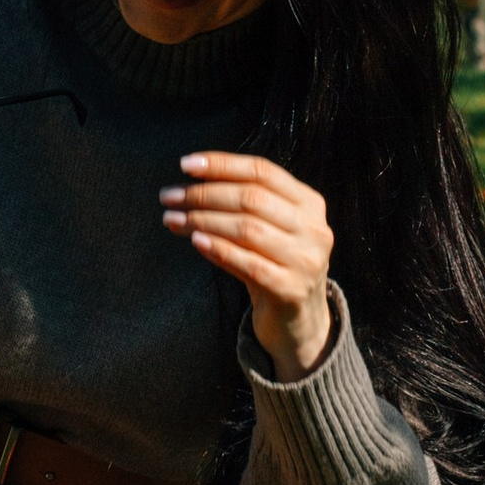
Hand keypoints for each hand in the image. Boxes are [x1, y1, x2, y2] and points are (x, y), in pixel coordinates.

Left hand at [161, 150, 334, 377]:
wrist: (298, 319)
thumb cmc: (273, 263)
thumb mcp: (268, 228)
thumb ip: (241, 205)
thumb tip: (186, 187)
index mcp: (309, 203)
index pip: (262, 172)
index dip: (222, 164)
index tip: (185, 165)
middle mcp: (314, 229)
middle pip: (251, 198)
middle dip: (204, 194)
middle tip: (170, 197)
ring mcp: (306, 260)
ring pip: (247, 229)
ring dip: (204, 220)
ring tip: (173, 219)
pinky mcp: (291, 290)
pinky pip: (249, 264)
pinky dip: (219, 250)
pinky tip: (196, 241)